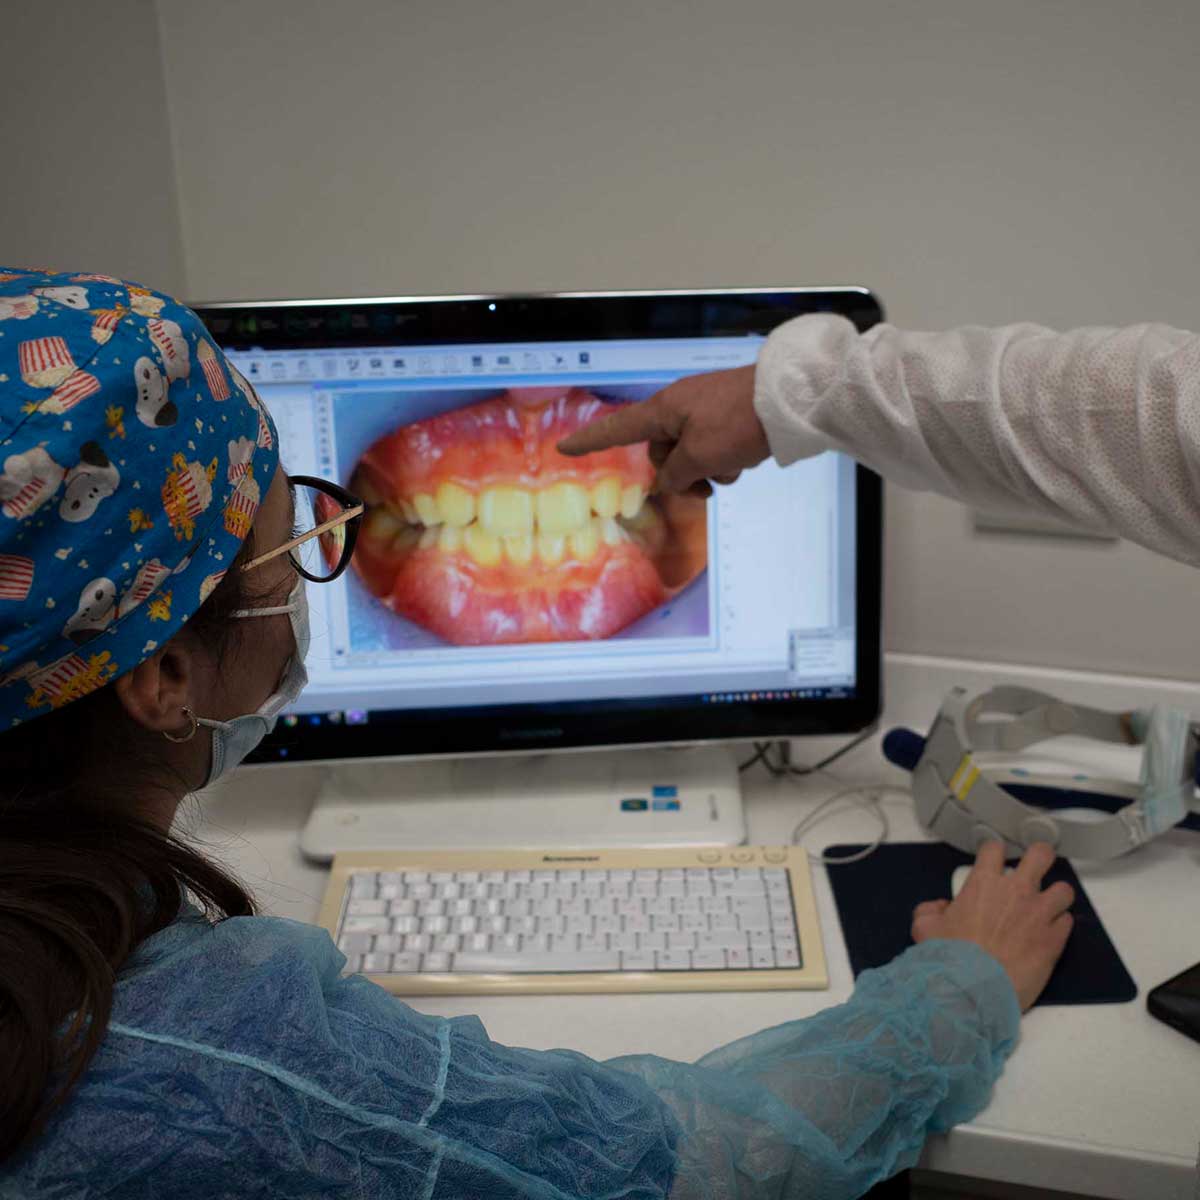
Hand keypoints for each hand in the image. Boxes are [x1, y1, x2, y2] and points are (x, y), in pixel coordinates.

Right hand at [556, 365, 767, 496]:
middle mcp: (680, 408)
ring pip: (691, 455)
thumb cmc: (739, 423)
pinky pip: (713, 449)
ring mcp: (705, 413)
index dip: (590, 440)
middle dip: (680, 474)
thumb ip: (676, 473)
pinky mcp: (727, 420)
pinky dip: (724, 460)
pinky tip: (744, 460)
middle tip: (704, 486)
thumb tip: (670, 480)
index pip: (618, 428)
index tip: (565, 448)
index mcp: (664, 409)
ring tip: (730, 469)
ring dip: (707, 470)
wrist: (789, 401)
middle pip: (662, 452)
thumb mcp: (701, 455)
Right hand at [911, 842, 1073, 1011]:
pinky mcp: (1054, 939)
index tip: (995, 859)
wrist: (975, 988)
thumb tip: (940, 907)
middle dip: (1039, 856)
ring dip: (1056, 895)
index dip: (995, 852)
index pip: (994, 848)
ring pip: (1063, 889)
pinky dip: (1060, 925)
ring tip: (1048, 905)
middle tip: (1036, 865)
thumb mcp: (925, 928)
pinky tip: (1050, 933)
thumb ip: (930, 910)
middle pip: (1040, 855)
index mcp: (983, 883)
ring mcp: (1039, 914)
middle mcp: (1016, 892)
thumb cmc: (950, 957)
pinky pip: (1067, 921)